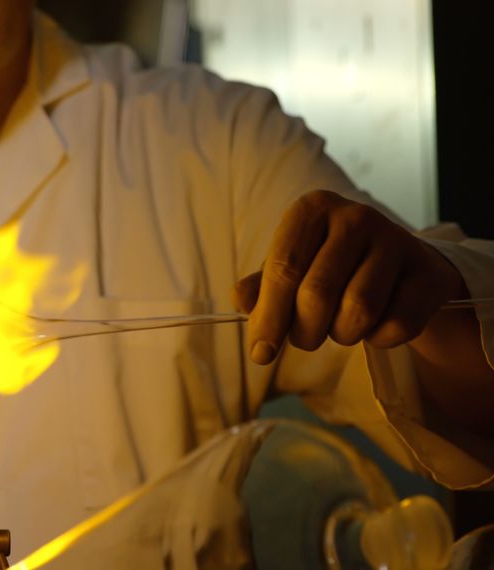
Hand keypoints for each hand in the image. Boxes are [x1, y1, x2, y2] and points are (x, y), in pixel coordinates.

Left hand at [233, 190, 467, 363]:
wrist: (400, 267)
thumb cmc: (330, 266)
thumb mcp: (291, 268)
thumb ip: (261, 287)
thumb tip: (241, 301)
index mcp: (312, 209)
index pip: (283, 269)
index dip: (268, 317)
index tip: (260, 353)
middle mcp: (355, 217)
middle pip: (317, 294)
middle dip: (304, 331)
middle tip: (305, 339)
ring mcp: (396, 240)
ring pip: (358, 311)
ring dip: (342, 335)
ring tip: (340, 327)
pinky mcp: (428, 272)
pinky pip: (397, 325)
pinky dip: (379, 339)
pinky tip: (375, 325)